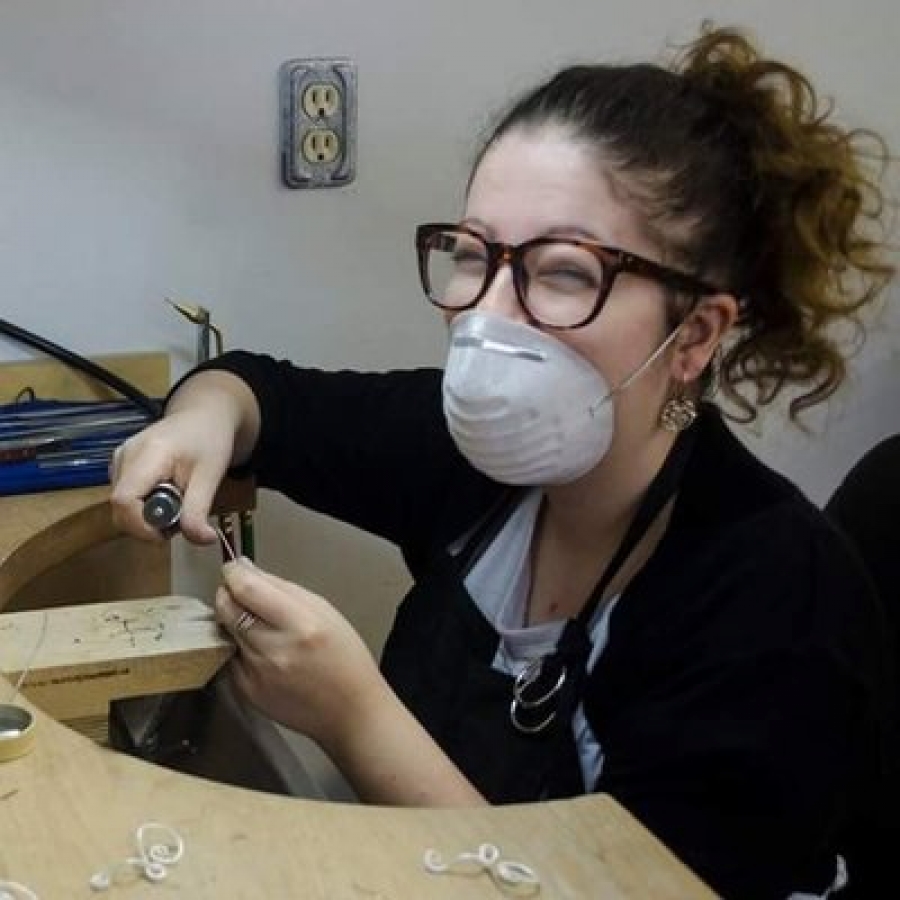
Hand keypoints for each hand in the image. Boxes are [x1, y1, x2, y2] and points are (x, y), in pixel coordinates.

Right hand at [109, 371, 257, 544]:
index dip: (140, 527)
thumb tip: (202, 541)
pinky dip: (145, 506)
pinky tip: (166, 495)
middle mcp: (124, 455)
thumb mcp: (211, 476)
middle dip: (149, 524)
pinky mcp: (120, 465)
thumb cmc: (209, 440)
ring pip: (123, 507)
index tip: (167, 534)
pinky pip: (126, 498)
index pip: (123, 501)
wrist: (203, 416)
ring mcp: (119, 459)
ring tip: (178, 501)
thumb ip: (199, 510)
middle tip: (182, 518)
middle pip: (121, 508)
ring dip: (149, 516)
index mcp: (146, 454)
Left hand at [215, 558, 384, 752]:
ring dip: (235, 622)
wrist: (350, 711)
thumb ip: (284, 588)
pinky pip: (231, 657)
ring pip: (226, 632)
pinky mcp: (246, 691)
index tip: (234, 569)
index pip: (247, 589)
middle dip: (228, 594)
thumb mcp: (326, 611)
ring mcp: (256, 673)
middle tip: (241, 593)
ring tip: (263, 627)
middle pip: (227, 608)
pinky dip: (241, 649)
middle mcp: (274, 649)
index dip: (234, 573)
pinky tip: (266, 654)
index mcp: (300, 624)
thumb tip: (248, 570)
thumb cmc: (345, 659)